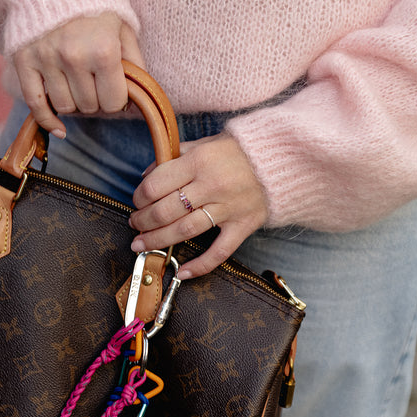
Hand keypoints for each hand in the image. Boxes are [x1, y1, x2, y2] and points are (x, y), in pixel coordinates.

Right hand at [13, 12, 144, 136]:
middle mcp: (74, 58)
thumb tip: (138, 98)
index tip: (115, 90)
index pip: (114, 102)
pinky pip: (35, 104)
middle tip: (96, 83)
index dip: (117, 100)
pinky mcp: (24, 61)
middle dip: (97, 100)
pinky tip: (59, 127)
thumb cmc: (96, 4)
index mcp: (104, 51)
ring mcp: (47, 60)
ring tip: (78, 84)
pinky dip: (47, 120)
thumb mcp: (124, 27)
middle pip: (90, 107)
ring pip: (65, 107)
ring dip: (74, 102)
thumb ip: (134, 62)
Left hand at [129, 133, 267, 278]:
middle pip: (166, 211)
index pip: (156, 184)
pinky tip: (181, 273)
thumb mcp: (204, 143)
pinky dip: (200, 266)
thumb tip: (147, 175)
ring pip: (185, 231)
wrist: (281, 158)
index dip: (140, 196)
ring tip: (141, 245)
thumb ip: (175, 157)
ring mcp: (229, 207)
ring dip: (158, 240)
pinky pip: (219, 251)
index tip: (137, 201)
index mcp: (199, 161)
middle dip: (143, 221)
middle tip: (135, 224)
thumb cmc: (238, 149)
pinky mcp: (243, 225)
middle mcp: (212, 185)